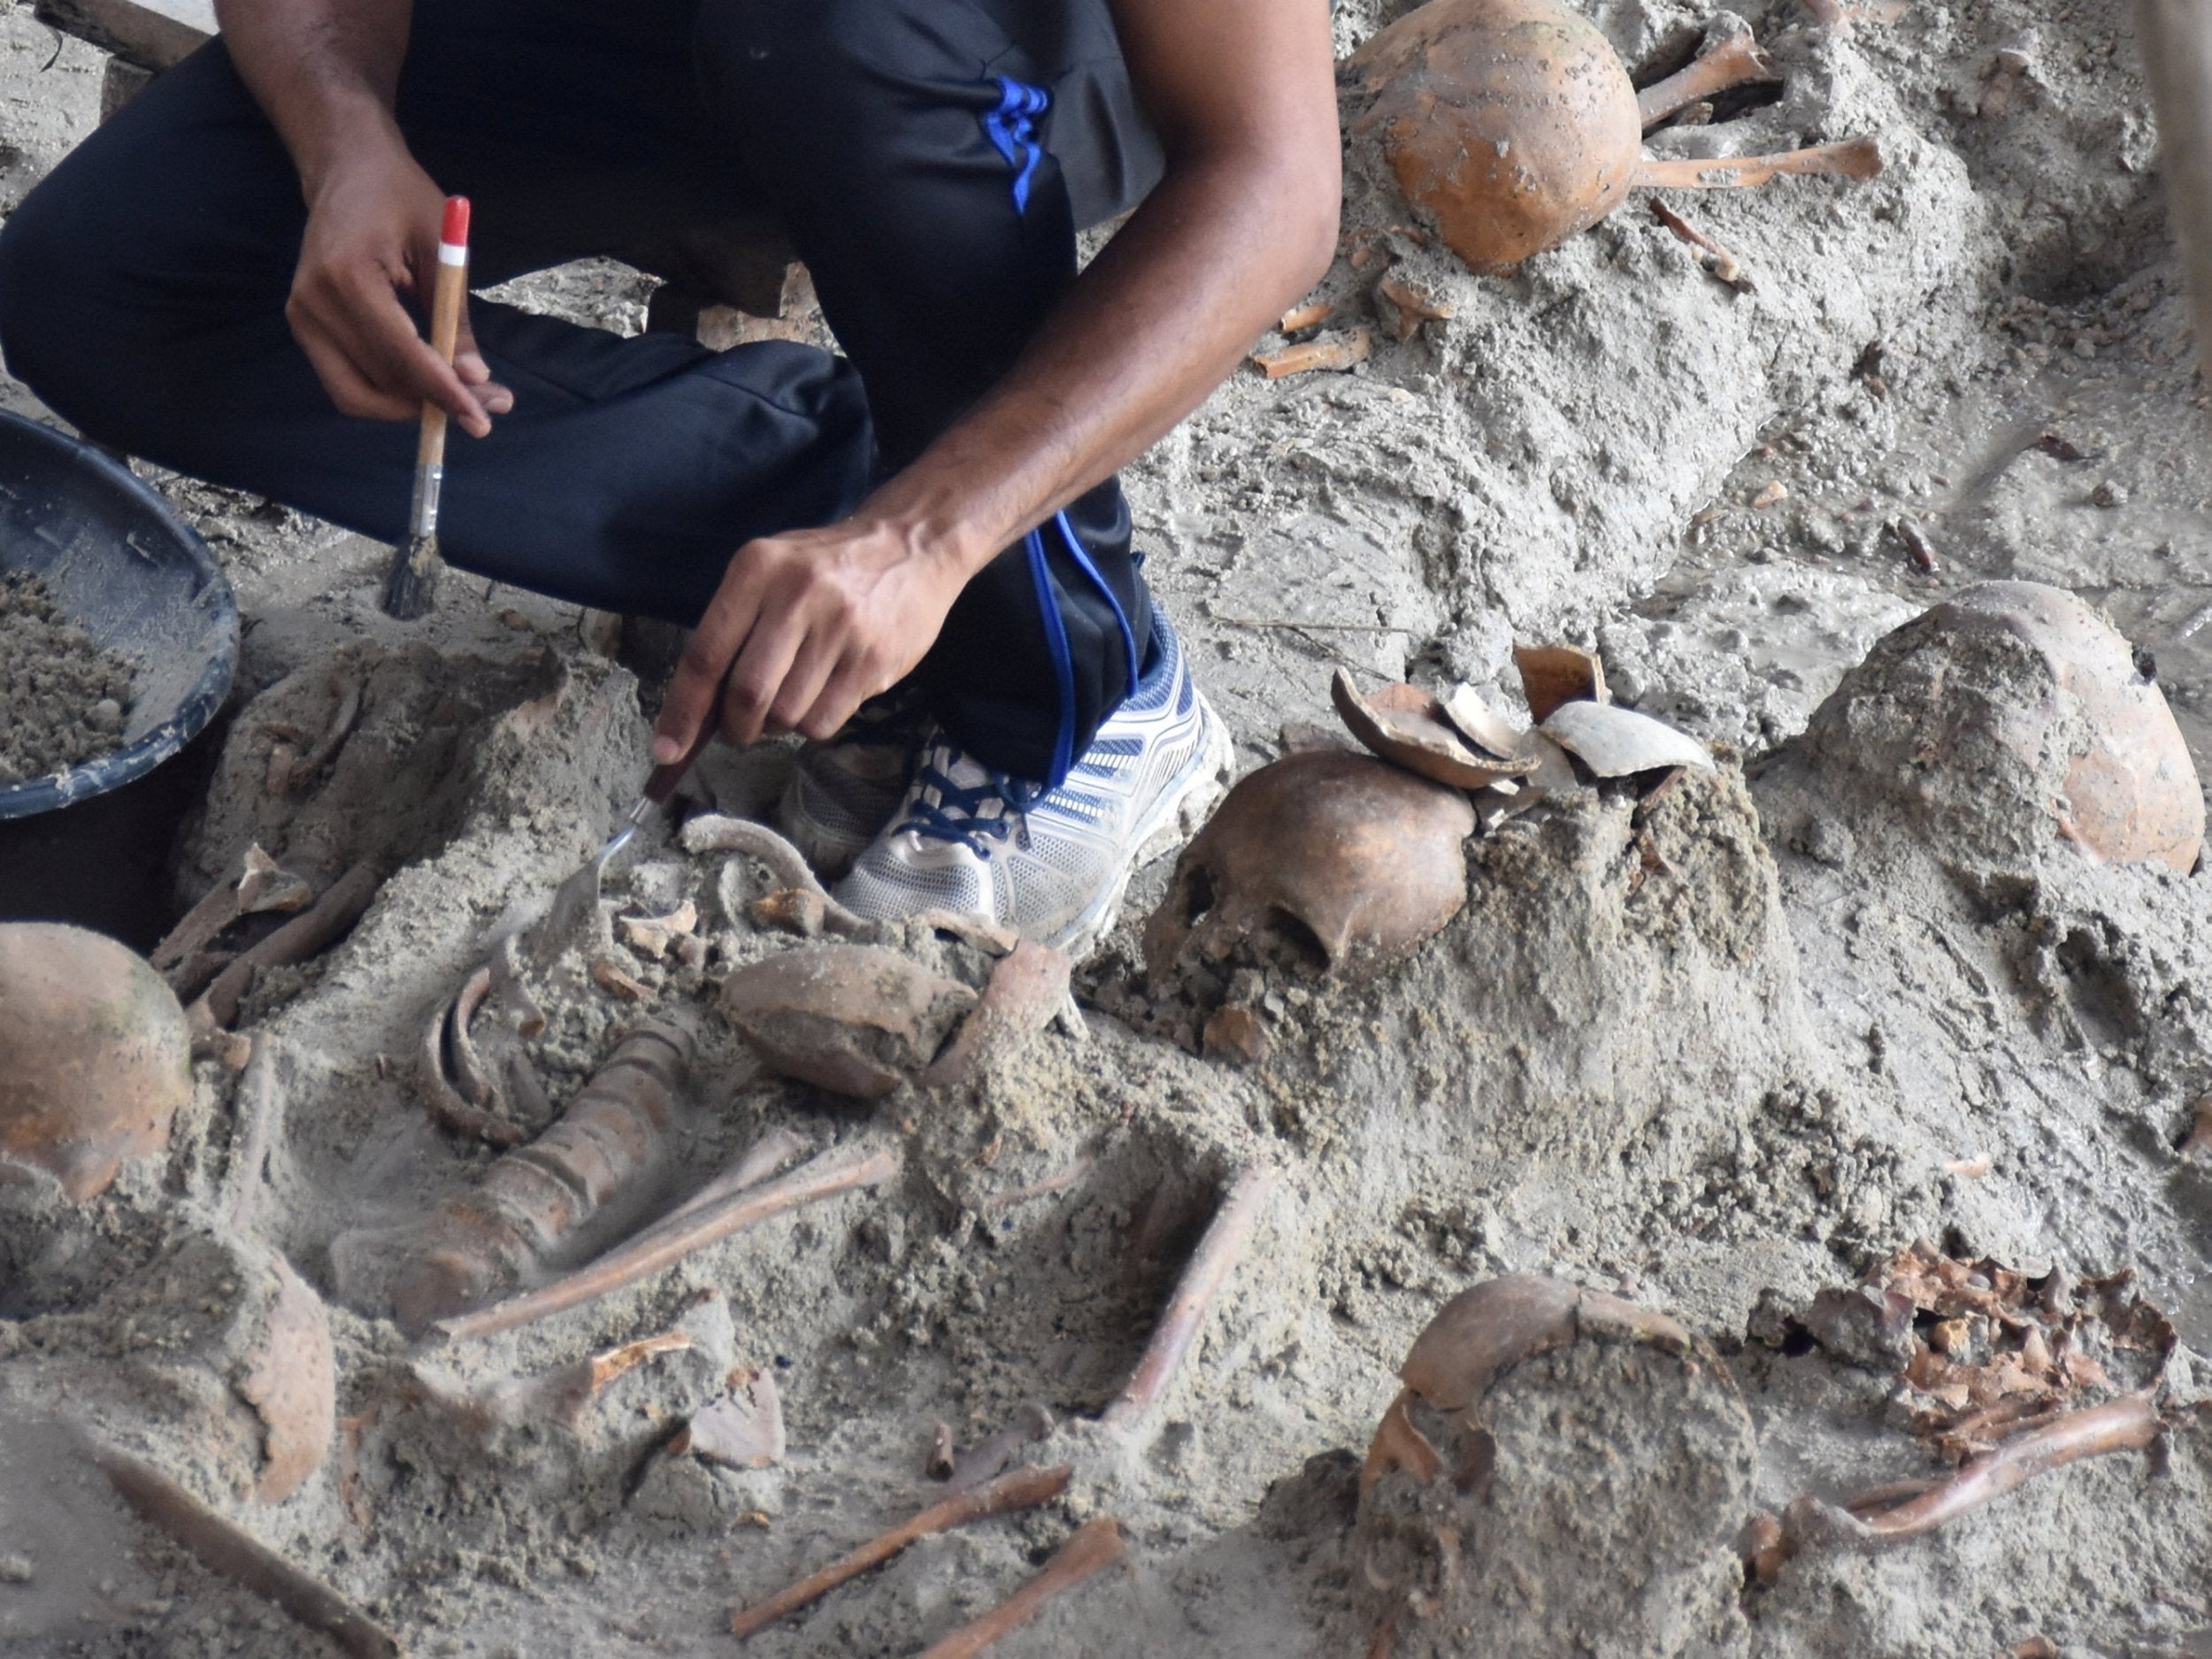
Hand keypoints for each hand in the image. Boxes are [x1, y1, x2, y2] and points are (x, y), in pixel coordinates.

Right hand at [287, 138, 512, 434]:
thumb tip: (473, 380)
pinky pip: (348, 382)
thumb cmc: (400, 197)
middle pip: (381, 381)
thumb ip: (455, 317)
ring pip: (360, 394)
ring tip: (463, 398)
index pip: (401, 354)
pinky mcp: (304, 327)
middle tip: (489, 407)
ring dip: (413, 406)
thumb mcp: (443, 249)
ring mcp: (302, 317)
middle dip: (437, 403)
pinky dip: (389, 392)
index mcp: (347, 276)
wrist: (348, 170)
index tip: (482, 419)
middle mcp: (313, 302)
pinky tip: (426, 382)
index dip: (443, 392)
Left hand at [653, 519, 967, 760]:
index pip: (706, 655)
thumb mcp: (771, 570)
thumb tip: (699, 705)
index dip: (683, 711)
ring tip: (791, 697)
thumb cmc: (827, 566)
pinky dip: (812, 724)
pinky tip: (822, 695)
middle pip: (746, 695)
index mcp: (757, 570)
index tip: (666, 749)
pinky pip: (824, 722)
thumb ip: (735, 624)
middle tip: (741, 727)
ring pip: (786, 715)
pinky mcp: (872, 659)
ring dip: (778, 724)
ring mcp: (840, 629)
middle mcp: (797, 596)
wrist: (912, 545)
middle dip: (736, 727)